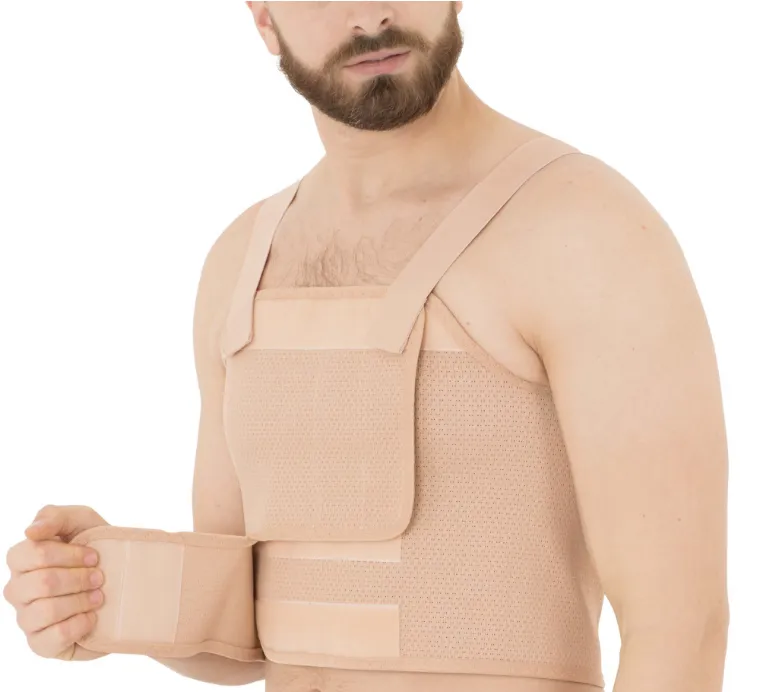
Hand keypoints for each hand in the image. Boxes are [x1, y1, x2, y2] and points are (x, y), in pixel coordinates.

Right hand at [3, 504, 109, 659]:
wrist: (123, 581)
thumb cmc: (96, 546)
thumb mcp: (82, 520)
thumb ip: (54, 516)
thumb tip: (30, 531)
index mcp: (22, 559)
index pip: (31, 554)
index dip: (68, 554)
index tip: (95, 555)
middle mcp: (18, 589)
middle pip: (41, 583)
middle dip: (79, 578)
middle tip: (101, 577)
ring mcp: (27, 618)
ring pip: (45, 611)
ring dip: (81, 601)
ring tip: (100, 597)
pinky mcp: (41, 644)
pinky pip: (52, 638)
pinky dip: (79, 625)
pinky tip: (92, 617)